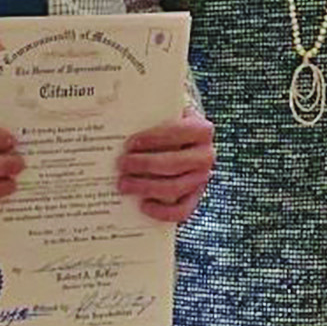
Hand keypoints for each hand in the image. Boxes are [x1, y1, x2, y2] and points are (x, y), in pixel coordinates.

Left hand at [117, 107, 214, 223]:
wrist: (182, 140)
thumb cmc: (167, 126)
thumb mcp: (163, 113)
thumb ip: (149, 114)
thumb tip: (120, 121)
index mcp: (202, 129)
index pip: (179, 132)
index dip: (154, 138)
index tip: (130, 143)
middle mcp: (206, 155)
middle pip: (175, 163)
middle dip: (145, 165)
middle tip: (121, 164)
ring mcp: (201, 178)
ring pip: (175, 188)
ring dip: (146, 187)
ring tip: (123, 184)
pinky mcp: (194, 197)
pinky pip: (182, 210)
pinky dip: (162, 212)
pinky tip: (143, 205)